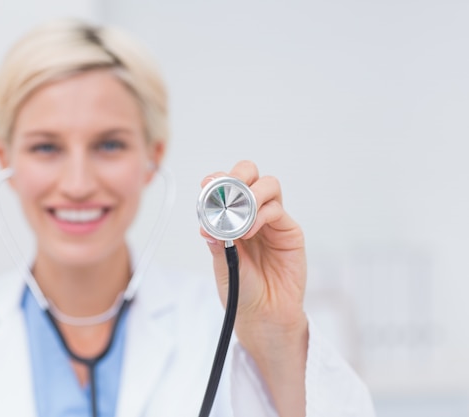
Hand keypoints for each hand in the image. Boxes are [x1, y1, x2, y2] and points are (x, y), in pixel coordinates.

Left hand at [200, 160, 307, 415]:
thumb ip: (216, 241)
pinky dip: (261, 215)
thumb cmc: (240, 289)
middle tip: (228, 189)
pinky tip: (248, 232)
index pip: (226, 185)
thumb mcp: (221, 264)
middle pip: (250, 174)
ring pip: (268, 186)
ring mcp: (272, 220)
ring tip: (240, 216)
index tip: (206, 185)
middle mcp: (252, 213)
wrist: (263, 315)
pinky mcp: (289, 231)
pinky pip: (277, 210)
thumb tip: (205, 222)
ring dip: (251, 194)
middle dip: (238, 175)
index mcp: (230, 216)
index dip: (217, 179)